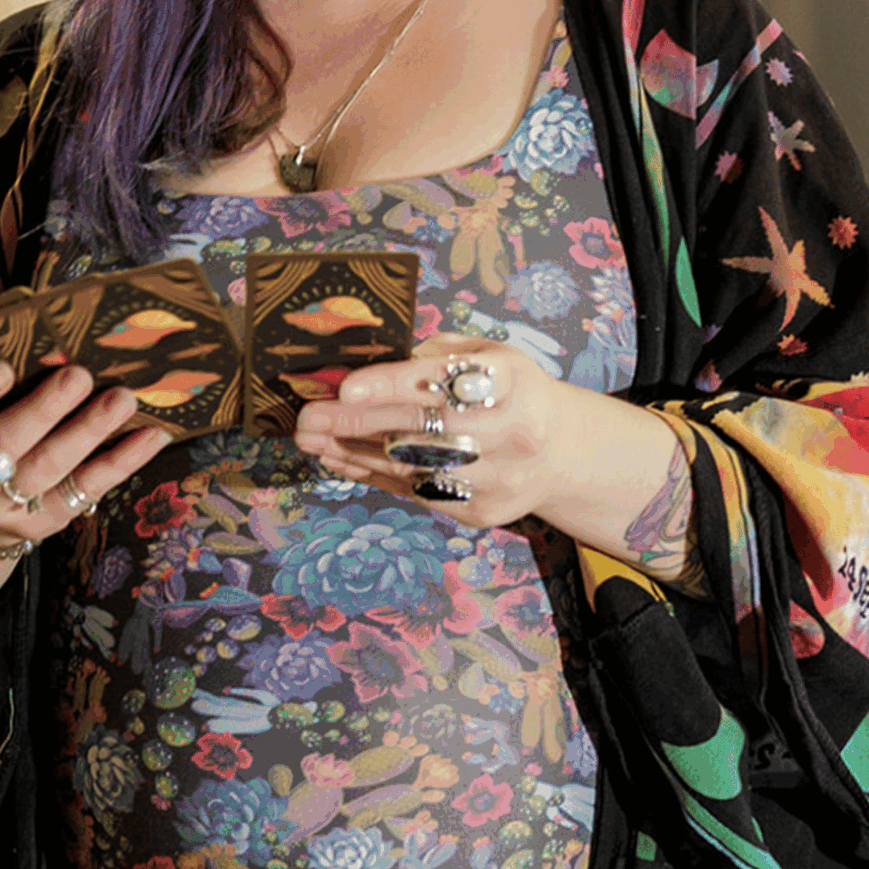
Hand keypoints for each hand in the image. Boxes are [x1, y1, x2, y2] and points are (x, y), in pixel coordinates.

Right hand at [0, 358, 168, 632]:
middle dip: (42, 411)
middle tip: (78, 375)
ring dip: (89, 430)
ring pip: (49, 466)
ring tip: (121, 398)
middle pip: (0, 446)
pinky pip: (87, 488)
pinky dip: (122, 460)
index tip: (1, 367)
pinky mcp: (46, 520)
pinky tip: (150, 435)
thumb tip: (48, 340)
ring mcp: (6, 506)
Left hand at [293, 331, 697, 579]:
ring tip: (310, 438)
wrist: (560, 452)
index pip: (445, 381)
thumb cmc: (507, 391)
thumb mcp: (485, 356)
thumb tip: (362, 360)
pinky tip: (338, 458)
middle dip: (358, 421)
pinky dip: (372, 475)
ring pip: (412, 466)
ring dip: (354, 451)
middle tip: (308, 416)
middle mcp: (513, 431)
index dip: (393, 384)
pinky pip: (415, 492)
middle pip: (423, 428)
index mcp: (513, 380)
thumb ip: (431, 356)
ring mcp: (500, 478)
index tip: (346, 385)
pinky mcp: (483, 512)